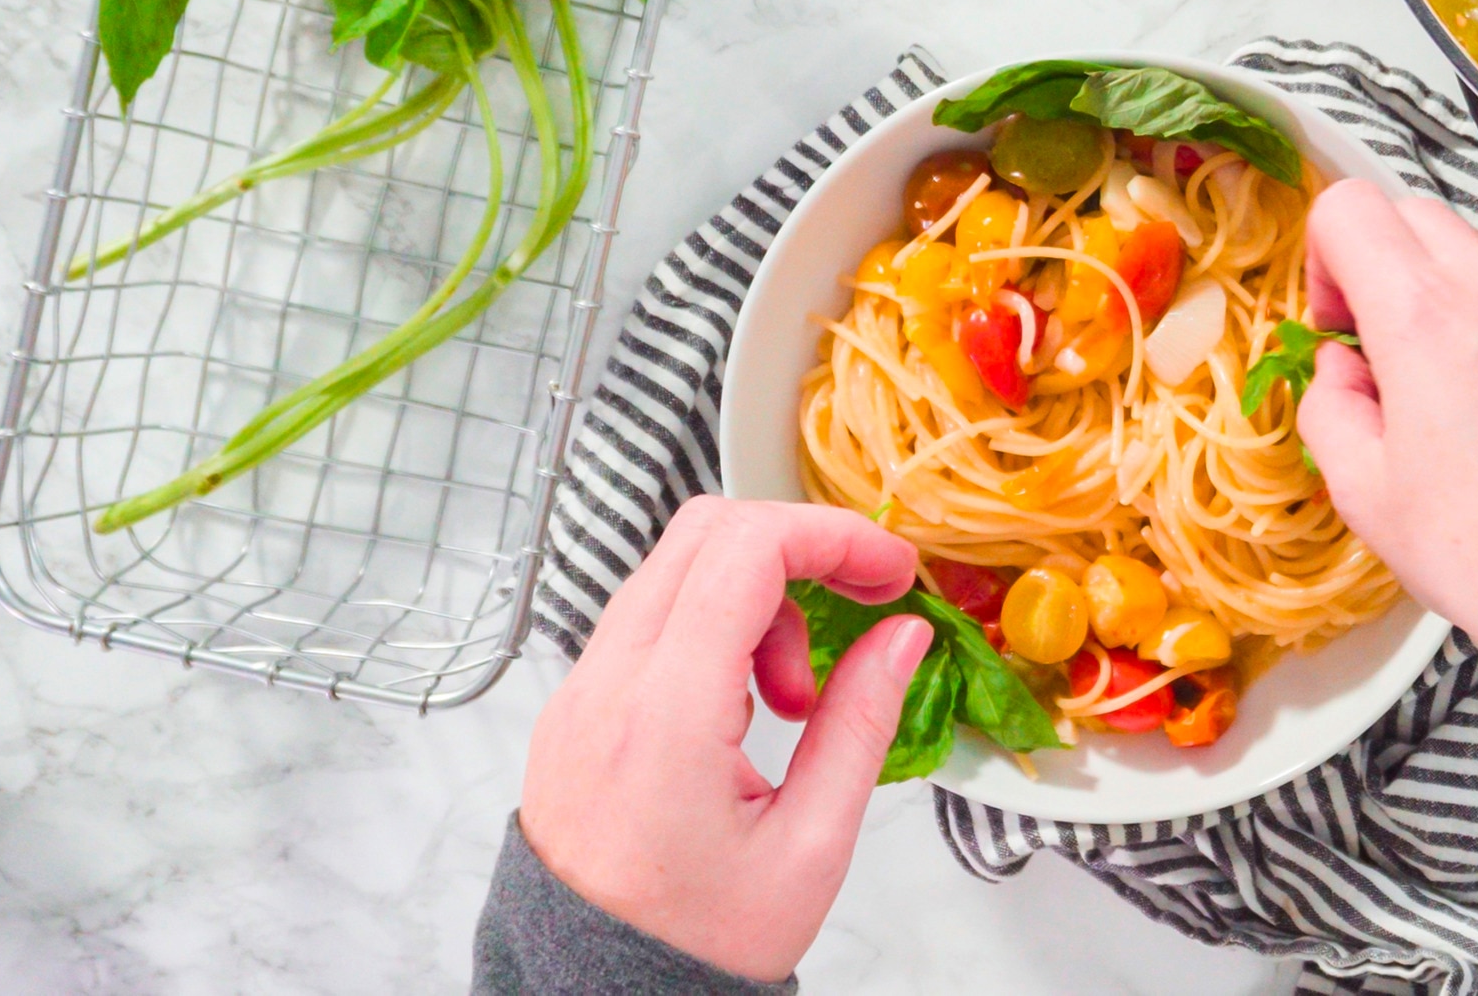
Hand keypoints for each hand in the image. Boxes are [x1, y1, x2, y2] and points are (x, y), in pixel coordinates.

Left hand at [518, 496, 930, 981]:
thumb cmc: (694, 944)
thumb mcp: (809, 847)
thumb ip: (861, 725)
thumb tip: (902, 637)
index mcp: (663, 718)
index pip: (744, 551)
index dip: (833, 536)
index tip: (890, 570)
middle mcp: (605, 688)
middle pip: (703, 532)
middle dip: (800, 548)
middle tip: (862, 598)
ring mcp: (579, 694)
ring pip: (674, 569)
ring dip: (757, 598)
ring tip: (797, 696)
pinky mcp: (575, 708)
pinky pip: (649, 620)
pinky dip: (714, 629)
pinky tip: (748, 704)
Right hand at [1299, 179, 1477, 650]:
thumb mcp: (1362, 490)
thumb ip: (1329, 405)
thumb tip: (1340, 369)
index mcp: (1423, 315)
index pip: (1349, 208)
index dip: (1324, 257)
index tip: (1338, 321)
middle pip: (1417, 215)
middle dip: (1385, 267)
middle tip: (1386, 350)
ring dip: (1453, 293)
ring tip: (1457, 385)